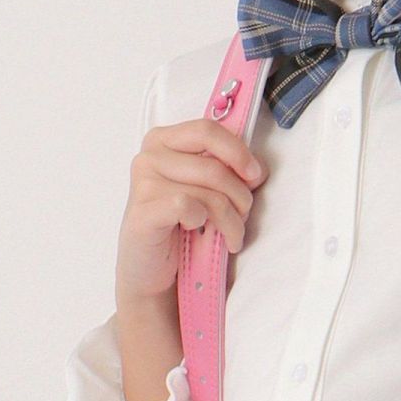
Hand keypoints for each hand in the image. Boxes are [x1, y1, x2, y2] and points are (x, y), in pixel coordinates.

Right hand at [115, 118, 266, 302]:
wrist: (151, 269)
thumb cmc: (181, 225)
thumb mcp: (208, 189)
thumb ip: (230, 170)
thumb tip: (258, 169)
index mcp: (164, 141)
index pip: (208, 131)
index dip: (238, 152)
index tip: (254, 175)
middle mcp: (149, 157)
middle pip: (215, 166)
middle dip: (240, 196)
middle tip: (243, 216)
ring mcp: (142, 183)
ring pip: (209, 192)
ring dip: (231, 219)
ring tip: (231, 235)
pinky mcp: (143, 212)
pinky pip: (189, 207)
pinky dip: (205, 223)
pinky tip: (200, 232)